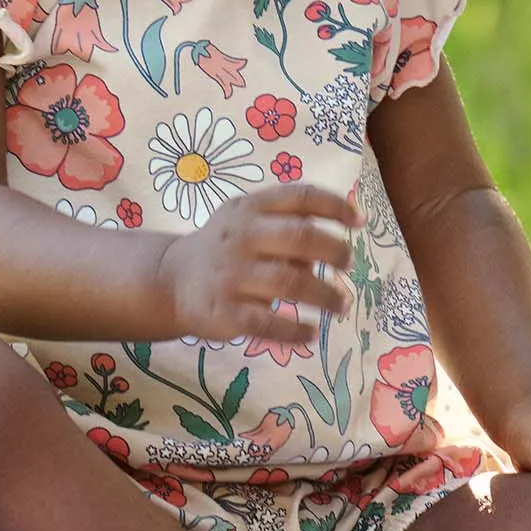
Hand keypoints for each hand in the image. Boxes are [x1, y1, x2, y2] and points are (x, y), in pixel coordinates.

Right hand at [157, 183, 360, 348]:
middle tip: (349, 265)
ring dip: (325, 296)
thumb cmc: (224, 247)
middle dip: (335, 251)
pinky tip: (311, 333)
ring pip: (291, 283)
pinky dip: (296, 331)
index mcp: (252, 208)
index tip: (359, 222)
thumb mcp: (248, 221)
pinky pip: (268, 324)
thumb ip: (289, 227)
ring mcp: (233, 275)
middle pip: (300, 237)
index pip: (301, 197)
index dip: (335, 206)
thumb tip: (335, 248)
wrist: (171, 280)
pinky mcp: (226, 311)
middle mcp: (242, 236)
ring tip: (341, 305)